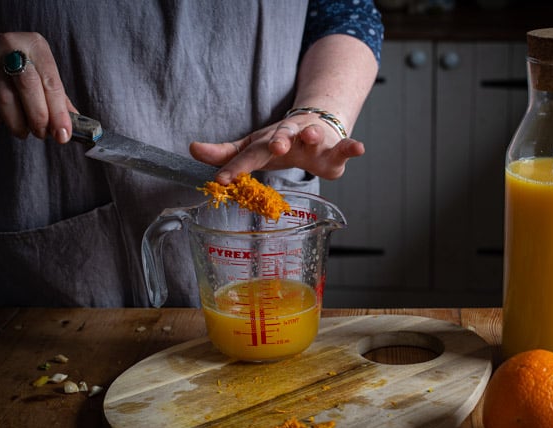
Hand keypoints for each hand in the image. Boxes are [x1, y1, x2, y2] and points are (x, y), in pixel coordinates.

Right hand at [0, 32, 73, 142]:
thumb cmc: (18, 64)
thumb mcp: (40, 71)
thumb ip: (57, 97)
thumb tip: (70, 127)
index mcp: (35, 45)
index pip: (52, 83)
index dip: (59, 113)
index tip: (63, 135)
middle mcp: (10, 47)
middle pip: (29, 88)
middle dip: (39, 118)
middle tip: (42, 134)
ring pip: (5, 99)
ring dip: (18, 124)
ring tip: (23, 130)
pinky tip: (1, 116)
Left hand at [189, 114, 364, 183]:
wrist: (316, 122)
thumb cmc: (280, 141)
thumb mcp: (253, 146)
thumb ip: (226, 153)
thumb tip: (191, 149)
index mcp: (267, 142)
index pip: (249, 155)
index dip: (235, 167)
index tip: (221, 180)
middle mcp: (290, 138)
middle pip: (283, 137)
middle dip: (279, 140)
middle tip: (275, 147)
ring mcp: (314, 142)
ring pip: (314, 136)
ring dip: (313, 134)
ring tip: (313, 135)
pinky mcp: (335, 151)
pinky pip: (345, 148)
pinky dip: (353, 147)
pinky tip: (360, 148)